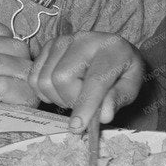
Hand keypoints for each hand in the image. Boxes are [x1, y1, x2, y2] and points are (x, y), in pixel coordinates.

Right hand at [28, 31, 143, 131]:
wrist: (112, 49)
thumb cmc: (121, 71)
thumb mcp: (131, 87)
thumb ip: (119, 99)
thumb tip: (103, 115)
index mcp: (111, 48)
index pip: (95, 79)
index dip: (85, 104)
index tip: (77, 127)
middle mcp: (84, 39)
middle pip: (61, 78)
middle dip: (70, 100)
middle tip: (83, 104)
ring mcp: (63, 40)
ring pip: (44, 79)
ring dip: (57, 97)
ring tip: (74, 95)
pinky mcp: (48, 46)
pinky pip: (34, 77)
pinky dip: (45, 91)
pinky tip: (61, 89)